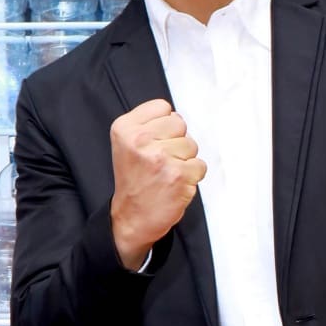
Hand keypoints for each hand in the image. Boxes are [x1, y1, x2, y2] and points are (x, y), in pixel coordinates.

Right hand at [109, 98, 206, 269]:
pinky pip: (200, 165)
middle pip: (180, 124)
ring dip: (184, 160)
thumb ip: (149, 124)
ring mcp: (160, 158)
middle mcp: (141, 140)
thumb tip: (177, 117)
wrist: (132, 217)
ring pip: (192, 145)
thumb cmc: (134, 180)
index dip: (163, 126)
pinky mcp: (178, 176)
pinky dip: (192, 176)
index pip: (163, 108)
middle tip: (160, 160)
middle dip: (176, 141)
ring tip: (166, 173)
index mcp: (125, 128)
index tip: (153, 142)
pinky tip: (174, 184)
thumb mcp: (127, 143)